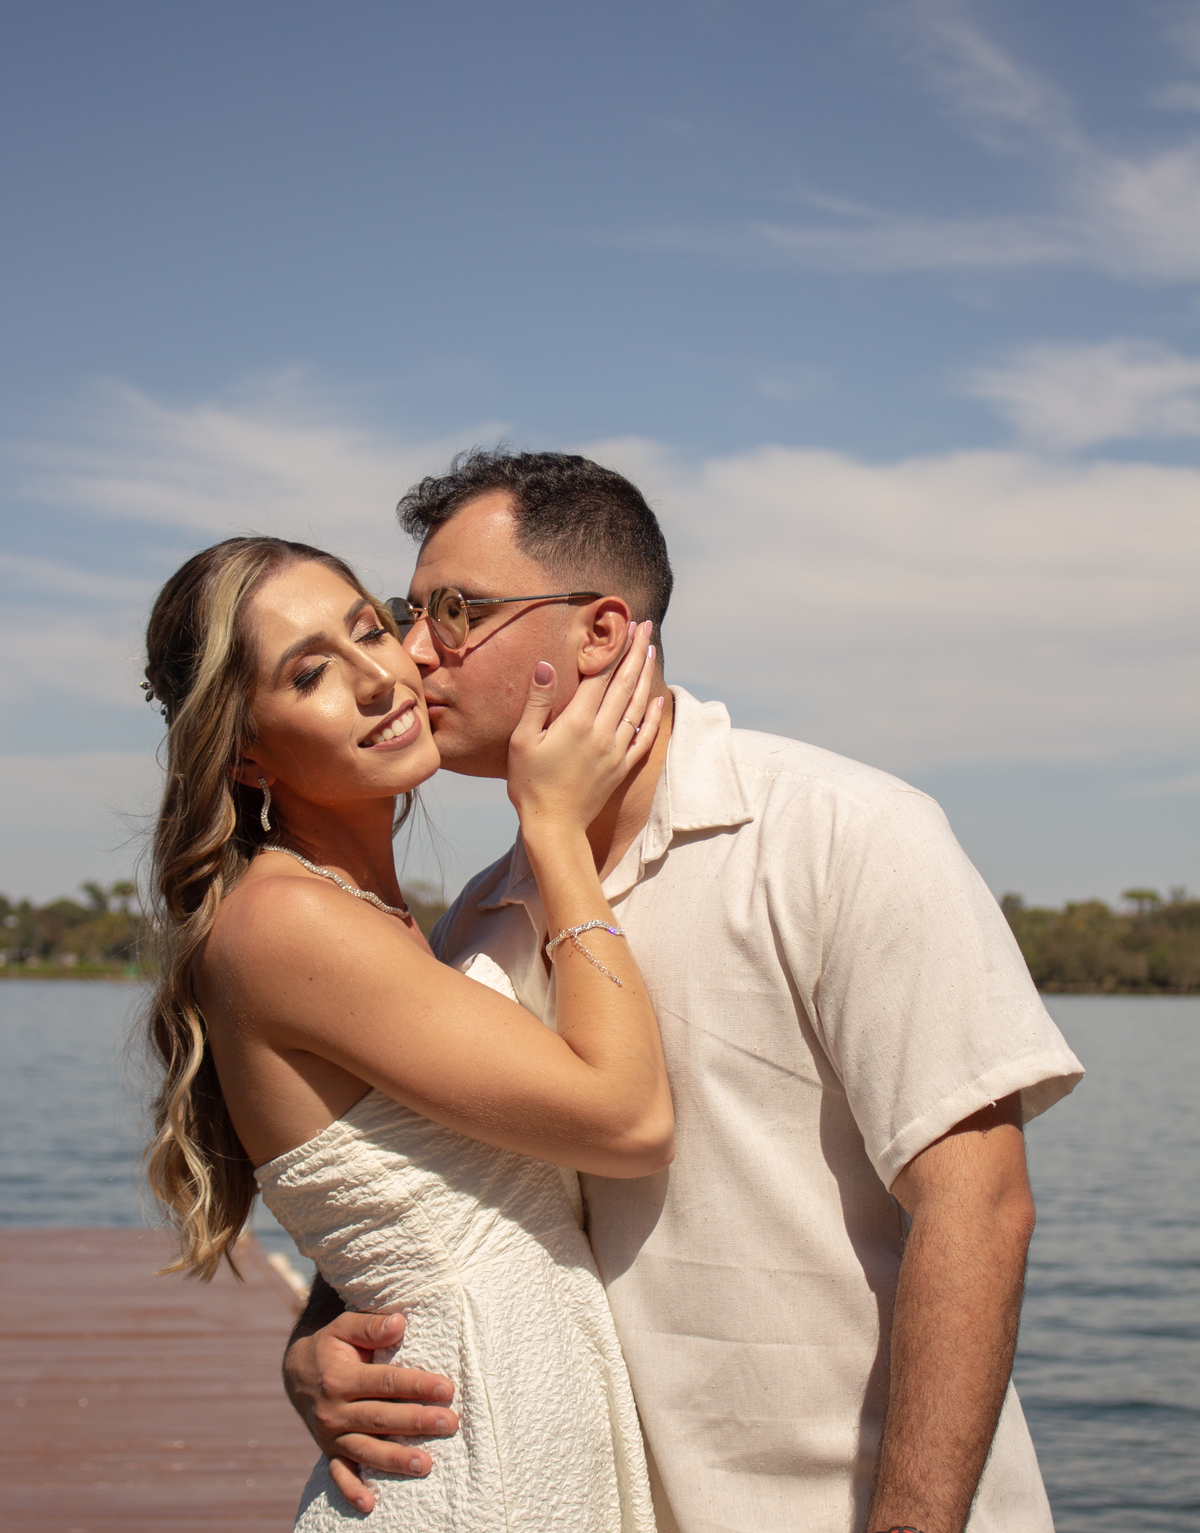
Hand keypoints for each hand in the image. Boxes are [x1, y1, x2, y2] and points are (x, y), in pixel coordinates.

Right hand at [283, 1310, 459, 1514]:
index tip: (446, 1388)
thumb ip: (371, 1326)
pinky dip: (352, 1491)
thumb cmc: (331, 1345)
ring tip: (426, 1464)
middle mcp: (334, 1410)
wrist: (296, 1372)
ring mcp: (330, 1435)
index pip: (385, 1382)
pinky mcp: (328, 1451)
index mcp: (340, 1377)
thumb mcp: (345, 1326)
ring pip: (366, 1450)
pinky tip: (370, 1504)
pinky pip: (339, 1475)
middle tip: (449, 1423)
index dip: (416, 1385)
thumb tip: (399, 1323)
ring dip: (396, 1459)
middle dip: (416, 1421)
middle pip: (381, 1418)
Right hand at [506, 620, 663, 834]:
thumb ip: (537, 701)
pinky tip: (659, 700)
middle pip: (625, 684)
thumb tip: (546, 665)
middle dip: (636, 653)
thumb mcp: (523, 740)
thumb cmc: (530, 783)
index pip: (601, 676)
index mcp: (576, 722)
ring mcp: (616, 750)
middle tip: (645, 628)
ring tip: (651, 652)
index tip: (627, 626)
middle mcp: (601, 732)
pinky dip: (654, 716)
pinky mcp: (622, 767)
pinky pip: (644, 737)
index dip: (615, 648)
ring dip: (646, 677)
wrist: (553, 826)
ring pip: (638, 706)